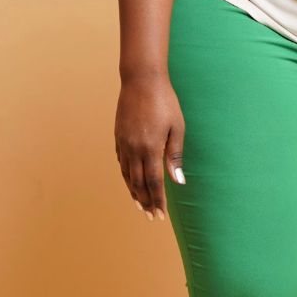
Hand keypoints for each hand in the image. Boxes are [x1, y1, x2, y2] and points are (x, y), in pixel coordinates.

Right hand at [115, 75, 185, 220]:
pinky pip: (121, 162)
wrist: (141, 80)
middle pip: (139, 183)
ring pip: (127, 175)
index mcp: (151, 148)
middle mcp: (134, 149)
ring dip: (133, 192)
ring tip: (139, 205)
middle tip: (151, 216)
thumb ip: (175, 156)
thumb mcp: (177, 128)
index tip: (160, 215)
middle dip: (145, 201)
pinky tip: (130, 181)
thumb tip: (177, 181)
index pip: (154, 183)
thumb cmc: (164, 101)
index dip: (158, 201)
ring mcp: (124, 143)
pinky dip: (126, 175)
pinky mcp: (118, 136)